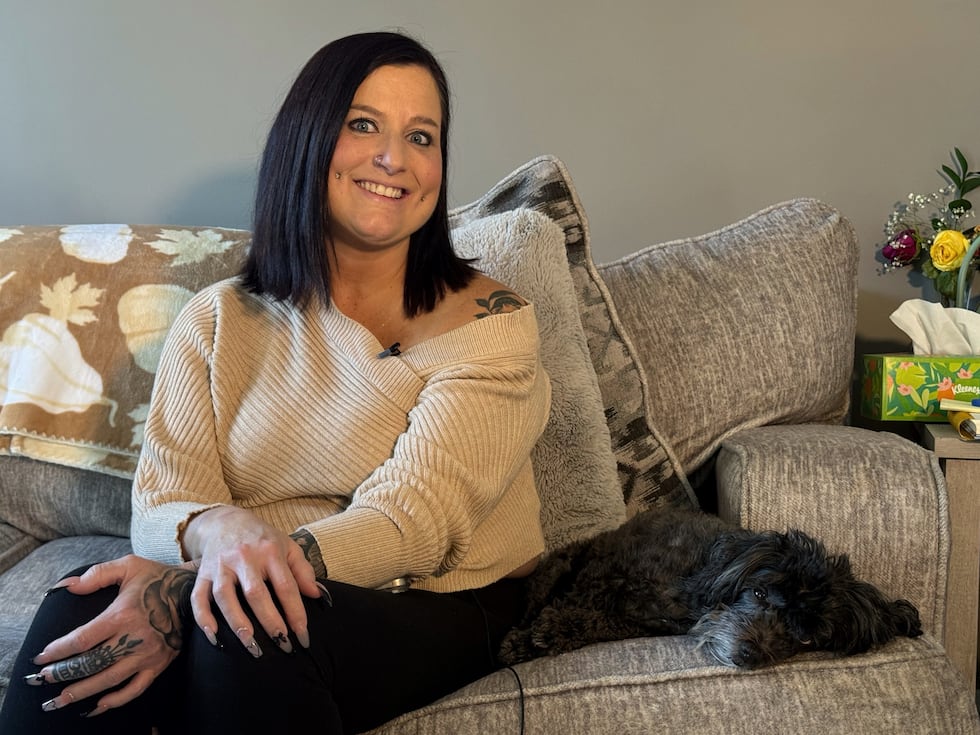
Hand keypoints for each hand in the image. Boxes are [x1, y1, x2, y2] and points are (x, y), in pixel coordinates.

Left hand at [27, 555, 193, 715]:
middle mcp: (134, 638)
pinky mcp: (159, 664)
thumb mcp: (128, 566)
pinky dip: (116, 700)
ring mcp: (148, 654)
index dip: (58, 651)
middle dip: (63, 673)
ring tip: (59, 700)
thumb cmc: (156, 577)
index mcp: (123, 614)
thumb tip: (66, 587)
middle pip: (91, 663)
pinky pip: (136, 688)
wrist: (192, 591)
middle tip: (42, 680)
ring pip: (109, 679)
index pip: (83, 639)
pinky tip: (98, 705)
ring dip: (81, 692)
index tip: (40, 658)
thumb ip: (96, 574)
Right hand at [182, 506, 321, 655]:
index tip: (303, 637)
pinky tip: (214, 638)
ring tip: (250, 645)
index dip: (296, 613)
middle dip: (270, 622)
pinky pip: (198, 598)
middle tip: (282, 645)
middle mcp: (244, 557)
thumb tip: (318, 596)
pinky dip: (203, 619)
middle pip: (256, 593)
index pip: (286, 586)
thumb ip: (303, 571)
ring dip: (237, 623)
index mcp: (270, 551)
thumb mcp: (288, 547)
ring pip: (225, 596)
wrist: (226, 520)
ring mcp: (221, 565)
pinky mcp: (202, 573)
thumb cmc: (263, 539)